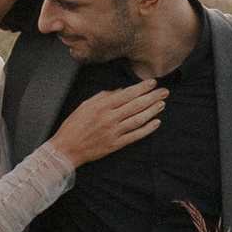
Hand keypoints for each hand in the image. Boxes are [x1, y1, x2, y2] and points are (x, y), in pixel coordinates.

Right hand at [52, 78, 169, 168]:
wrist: (67, 148)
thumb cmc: (74, 126)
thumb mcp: (85, 105)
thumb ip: (103, 96)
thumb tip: (121, 91)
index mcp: (102, 106)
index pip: (127, 94)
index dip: (142, 88)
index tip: (153, 82)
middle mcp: (109, 118)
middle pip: (136, 105)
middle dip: (152, 97)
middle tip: (165, 91)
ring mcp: (114, 132)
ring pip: (138, 119)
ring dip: (152, 111)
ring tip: (162, 104)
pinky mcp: (116, 145)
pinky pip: (135, 135)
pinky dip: (147, 129)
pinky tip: (156, 122)